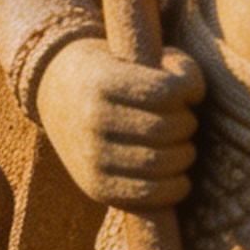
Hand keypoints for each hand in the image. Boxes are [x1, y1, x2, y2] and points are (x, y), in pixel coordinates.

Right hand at [35, 39, 202, 209]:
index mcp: (100, 81)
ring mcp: (90, 157)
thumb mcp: (132, 53)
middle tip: (184, 119)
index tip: (190, 91)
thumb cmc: (109, 71)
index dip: (189, 90)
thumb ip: (172, 66)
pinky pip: (148, 195)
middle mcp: (91, 120)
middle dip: (188, 123)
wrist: (55, 95)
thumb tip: (194, 92)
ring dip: (184, 154)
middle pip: (167, 128)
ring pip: (161, 163)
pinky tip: (178, 175)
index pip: (165, 91)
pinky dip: (175, 187)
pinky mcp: (94, 186)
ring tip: (179, 144)